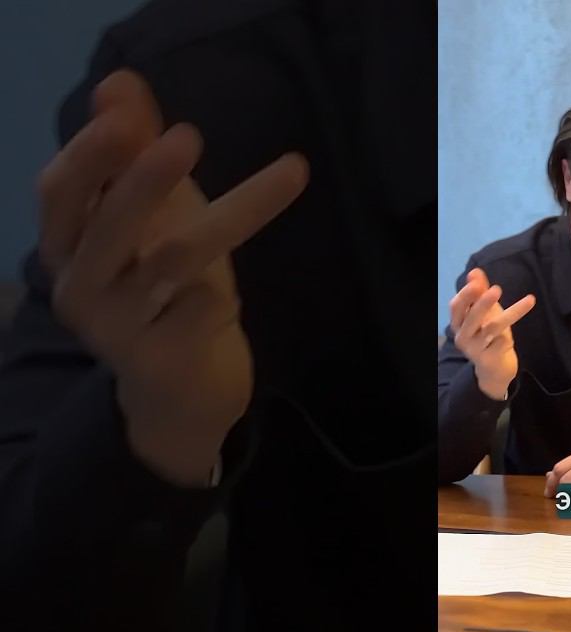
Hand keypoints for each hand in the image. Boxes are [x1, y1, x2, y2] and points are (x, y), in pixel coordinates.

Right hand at [37, 69, 307, 486]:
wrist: (180, 392)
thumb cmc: (164, 291)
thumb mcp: (153, 218)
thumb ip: (133, 152)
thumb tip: (120, 82)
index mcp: (68, 246)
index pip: (61, 192)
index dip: (89, 154)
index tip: (125, 113)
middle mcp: (80, 286)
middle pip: (110, 225)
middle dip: (145, 179)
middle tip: (188, 136)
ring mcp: (116, 330)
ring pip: (174, 261)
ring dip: (231, 215)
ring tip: (293, 171)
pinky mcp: (159, 363)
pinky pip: (201, 312)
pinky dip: (220, 299)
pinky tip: (226, 303)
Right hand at [447, 268, 534, 399]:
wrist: (493, 370)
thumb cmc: (488, 336)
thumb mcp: (485, 313)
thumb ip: (479, 292)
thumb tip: (475, 272)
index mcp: (458, 323)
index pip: (457, 306)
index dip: (466, 294)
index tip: (477, 282)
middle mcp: (463, 336)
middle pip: (472, 317)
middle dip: (483, 303)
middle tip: (497, 289)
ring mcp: (474, 350)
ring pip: (492, 329)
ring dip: (510, 314)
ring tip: (529, 301)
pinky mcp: (487, 361)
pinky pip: (501, 344)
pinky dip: (506, 340)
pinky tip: (509, 341)